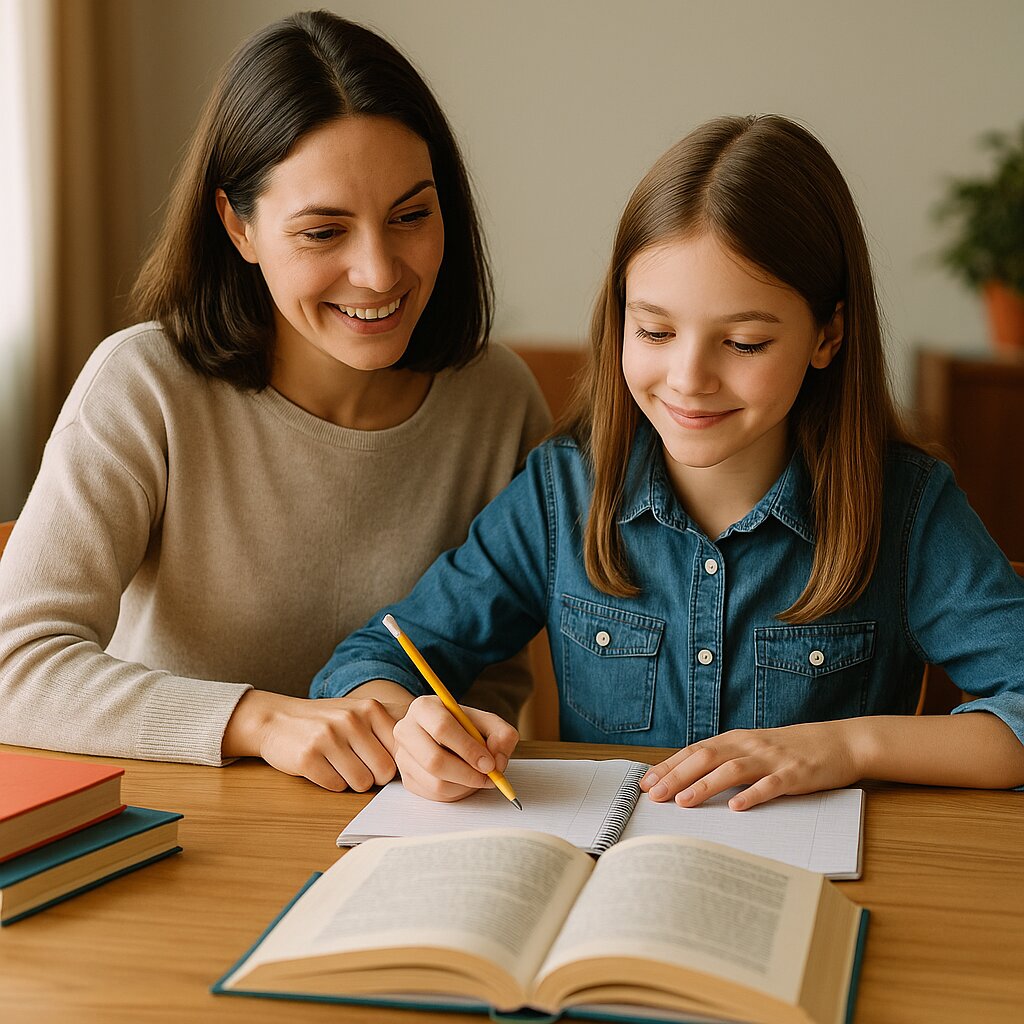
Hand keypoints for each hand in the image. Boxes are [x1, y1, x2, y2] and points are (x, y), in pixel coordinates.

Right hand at [222, 689, 401, 791]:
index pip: (400, 751)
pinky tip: (321, 767)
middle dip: (372, 776)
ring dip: (351, 781)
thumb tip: (416, 758)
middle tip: (356, 766)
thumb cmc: (324, 721)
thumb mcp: (356, 713)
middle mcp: (351, 720)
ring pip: (361, 783)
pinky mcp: (308, 757)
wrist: (276, 719)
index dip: (391, 762)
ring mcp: (328, 737)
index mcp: (369, 708)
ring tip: (338, 765)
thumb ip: (384, 731)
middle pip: (384, 771)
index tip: (377, 760)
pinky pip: (335, 786)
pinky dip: (331, 783)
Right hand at [392, 694, 519, 801]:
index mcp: (424, 708)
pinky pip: (434, 795)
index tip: (489, 763)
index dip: (469, 749)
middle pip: (434, 760)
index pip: (442, 728)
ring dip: (465, 786)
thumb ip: (502, 734)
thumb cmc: (463, 728)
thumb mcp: (486, 722)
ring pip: (435, 782)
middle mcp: (406, 730)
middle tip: (488, 777)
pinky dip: (456, 793)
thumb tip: (497, 759)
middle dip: (468, 774)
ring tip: (478, 777)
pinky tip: (464, 781)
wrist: (439, 736)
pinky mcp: (406, 778)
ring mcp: (403, 756)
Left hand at [639, 721, 865, 810]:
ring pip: (732, 770)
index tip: (645, 782)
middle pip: (705, 758)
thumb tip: (688, 779)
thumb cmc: (791, 749)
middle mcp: (749, 745)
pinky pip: (771, 786)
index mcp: (736, 739)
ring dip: (705, 785)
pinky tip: (736, 807)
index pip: (694, 751)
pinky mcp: (795, 774)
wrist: (839, 742)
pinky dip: (752, 795)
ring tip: (683, 802)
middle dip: (676, 776)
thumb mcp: (754, 748)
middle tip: (653, 794)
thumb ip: (726, 760)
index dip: (669, 766)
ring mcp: (772, 759)